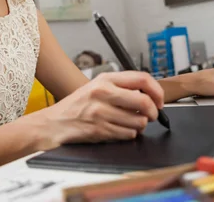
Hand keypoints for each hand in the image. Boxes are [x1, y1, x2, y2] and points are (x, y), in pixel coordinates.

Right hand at [40, 71, 164, 144]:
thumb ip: (121, 87)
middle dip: (153, 112)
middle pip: (144, 101)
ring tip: (131, 123)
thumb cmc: (77, 105)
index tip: (159, 100)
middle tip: (152, 115)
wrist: (54, 123)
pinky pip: (127, 134)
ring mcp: (100, 112)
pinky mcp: (99, 129)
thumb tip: (149, 93)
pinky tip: (120, 130)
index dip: (156, 90)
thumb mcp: (97, 87)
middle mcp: (103, 93)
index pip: (142, 79)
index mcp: (105, 79)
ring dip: (140, 125)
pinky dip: (129, 134)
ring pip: (138, 121)